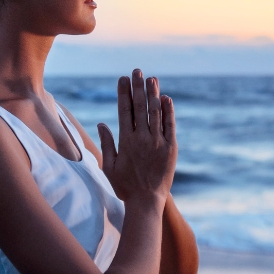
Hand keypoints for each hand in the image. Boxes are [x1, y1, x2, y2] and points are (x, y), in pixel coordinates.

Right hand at [97, 69, 175, 205]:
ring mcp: (158, 142)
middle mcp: (142, 138)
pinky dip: (168, 111)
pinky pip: (170, 126)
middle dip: (138, 87)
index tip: (122, 79)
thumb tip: (101, 123)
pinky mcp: (171, 148)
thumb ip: (106, 143)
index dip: (123, 93)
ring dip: (153, 94)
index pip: (124, 110)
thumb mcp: (109, 166)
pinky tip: (166, 98)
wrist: (146, 201)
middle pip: (140, 107)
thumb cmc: (125, 186)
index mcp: (126, 141)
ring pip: (155, 113)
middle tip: (137, 71)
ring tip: (152, 78)